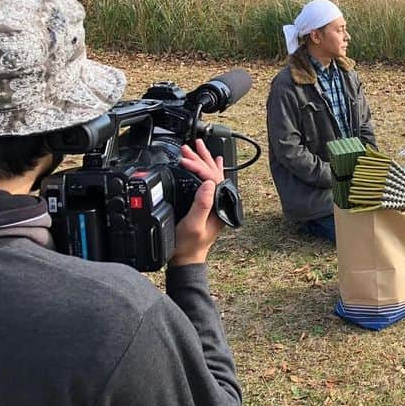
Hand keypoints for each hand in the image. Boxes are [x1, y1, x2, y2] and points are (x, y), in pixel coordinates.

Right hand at [170, 139, 224, 266]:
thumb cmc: (188, 245)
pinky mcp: (207, 204)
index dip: (197, 166)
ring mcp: (215, 202)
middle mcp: (221, 202)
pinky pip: (210, 182)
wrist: (186, 259)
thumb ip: (201, 205)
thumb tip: (208, 183)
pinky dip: (207, 170)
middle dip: (201, 158)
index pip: (212, 178)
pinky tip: (211, 162)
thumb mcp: (193, 225)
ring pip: (212, 175)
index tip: (183, 160)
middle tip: (191, 146)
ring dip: (203, 160)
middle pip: (214, 173)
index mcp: (220, 205)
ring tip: (196, 147)